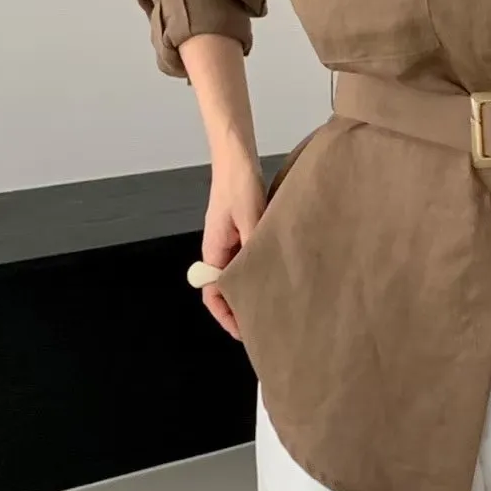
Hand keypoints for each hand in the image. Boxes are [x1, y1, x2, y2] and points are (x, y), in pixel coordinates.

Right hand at [200, 146, 267, 340]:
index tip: (244, 332)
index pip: (212, 294)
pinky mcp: (243, 232)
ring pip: (239, 276)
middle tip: (265, 325)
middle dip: (241, 309)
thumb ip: (254, 246)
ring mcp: (231, 242)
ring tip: (274, 306)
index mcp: (214, 251)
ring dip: (251, 291)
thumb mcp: (250, 217)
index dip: (226, 316)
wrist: (236, 158)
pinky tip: (277, 276)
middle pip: (226, 289)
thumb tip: (261, 276)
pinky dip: (259, 273)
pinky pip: (248, 260)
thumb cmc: (238, 184)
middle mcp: (220, 250)